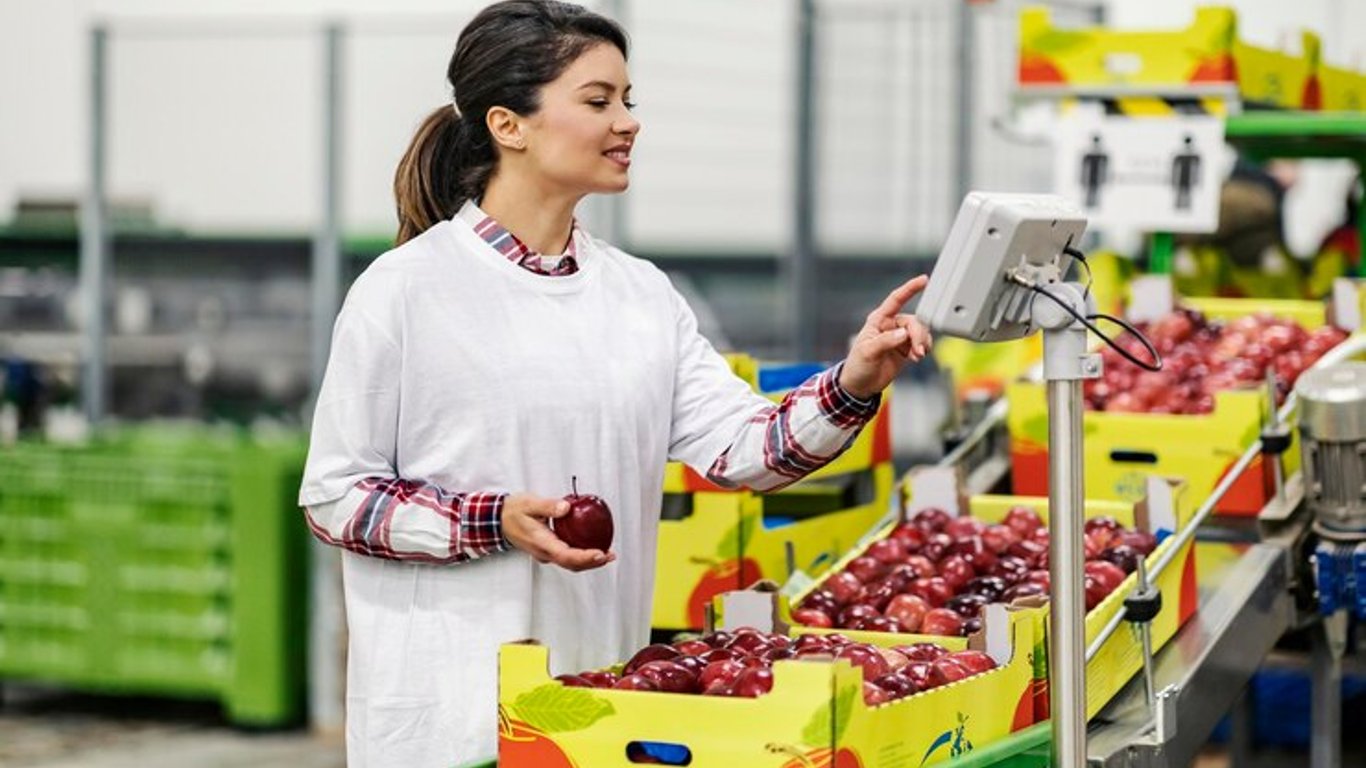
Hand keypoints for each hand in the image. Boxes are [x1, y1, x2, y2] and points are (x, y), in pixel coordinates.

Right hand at [502, 493, 615, 571]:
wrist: (498, 520)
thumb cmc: (513, 511)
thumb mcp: (529, 504)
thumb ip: (548, 506)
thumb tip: (567, 508)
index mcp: (541, 542)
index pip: (566, 555)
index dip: (585, 557)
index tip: (600, 553)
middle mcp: (544, 552)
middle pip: (571, 564)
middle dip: (592, 562)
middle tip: (610, 556)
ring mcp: (546, 553)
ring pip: (570, 563)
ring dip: (589, 562)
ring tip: (606, 555)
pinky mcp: (548, 550)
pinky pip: (567, 557)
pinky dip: (581, 556)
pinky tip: (592, 547)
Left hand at [838, 275, 933, 399]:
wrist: (861, 385)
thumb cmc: (858, 365)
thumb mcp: (868, 352)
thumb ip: (886, 341)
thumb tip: (903, 334)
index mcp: (879, 320)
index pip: (896, 299)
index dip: (910, 288)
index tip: (924, 280)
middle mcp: (891, 325)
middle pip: (913, 322)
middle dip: (919, 335)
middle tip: (919, 350)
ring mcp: (899, 337)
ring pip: (920, 332)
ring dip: (923, 343)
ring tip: (918, 356)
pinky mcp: (906, 349)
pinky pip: (922, 343)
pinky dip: (924, 349)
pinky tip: (917, 357)